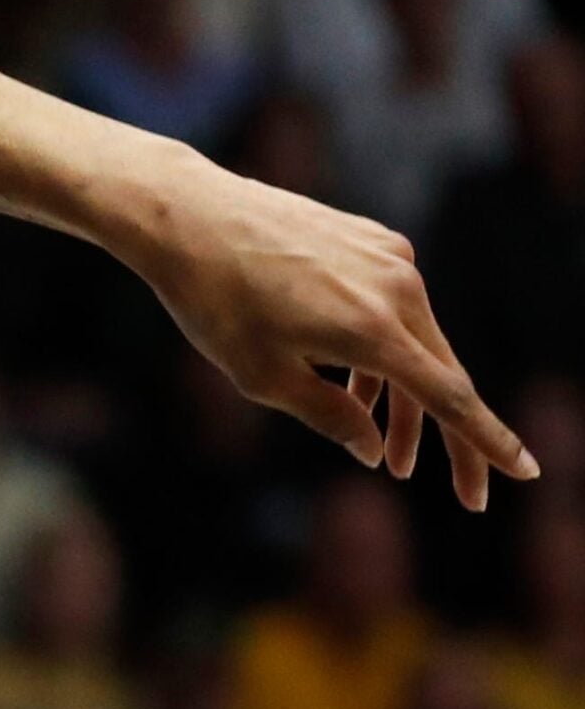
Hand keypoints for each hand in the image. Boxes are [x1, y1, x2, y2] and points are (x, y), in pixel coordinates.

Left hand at [126, 153, 533, 508]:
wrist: (187, 215)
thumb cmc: (215, 300)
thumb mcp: (262, 377)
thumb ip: (330, 417)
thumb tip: (374, 447)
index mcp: (373, 329)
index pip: (450, 398)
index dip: (487, 442)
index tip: (523, 471)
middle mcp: (395, 288)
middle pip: (441, 374)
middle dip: (446, 437)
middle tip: (459, 493)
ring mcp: (387, 257)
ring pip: (416, 341)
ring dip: (405, 399)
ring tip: (390, 454)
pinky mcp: (371, 239)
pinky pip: (393, 306)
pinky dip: (384, 350)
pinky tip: (357, 384)